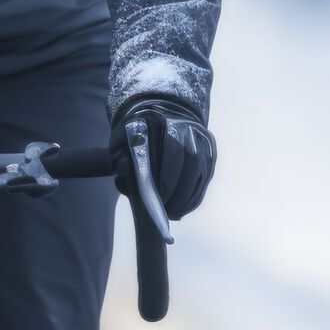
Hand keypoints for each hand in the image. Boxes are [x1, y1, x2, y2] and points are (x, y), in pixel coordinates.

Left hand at [117, 97, 215, 220]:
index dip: (168, 176)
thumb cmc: (136, 135)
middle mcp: (189, 129)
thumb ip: (118, 153)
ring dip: (187, 198)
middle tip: (166, 211)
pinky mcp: (210, 153)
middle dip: (179, 191)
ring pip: (201, 173)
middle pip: (192, 162)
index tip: (158, 196)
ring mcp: (202, 141)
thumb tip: (124, 168)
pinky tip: (182, 209)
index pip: (173, 149)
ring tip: (173, 214)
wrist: (160, 116)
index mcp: (166, 121)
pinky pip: (205, 179)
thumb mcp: (120, 139)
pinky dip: (194, 197)